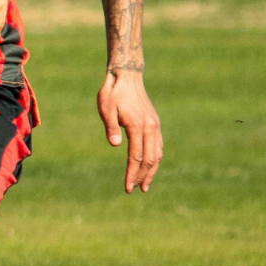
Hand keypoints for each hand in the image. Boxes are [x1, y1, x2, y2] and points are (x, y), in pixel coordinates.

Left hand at [97, 67, 161, 191]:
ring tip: (145, 185)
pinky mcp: (155, 123)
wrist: (127, 77)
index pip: (136, 157)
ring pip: (157, 154)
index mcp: (137, 126)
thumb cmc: (112, 94)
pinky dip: (155, 159)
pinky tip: (150, 167)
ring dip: (151, 171)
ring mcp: (154, 125)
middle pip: (149, 159)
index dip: (131, 174)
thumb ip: (111, 127)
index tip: (127, 187)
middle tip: (134, 189)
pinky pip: (158, 146)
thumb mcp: (106, 109)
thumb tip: (116, 145)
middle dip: (142, 176)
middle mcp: (150, 127)